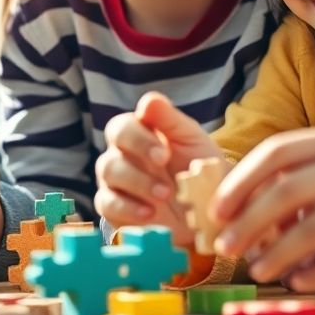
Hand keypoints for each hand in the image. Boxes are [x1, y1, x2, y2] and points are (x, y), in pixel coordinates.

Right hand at [94, 92, 221, 244]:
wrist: (208, 206)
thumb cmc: (197, 166)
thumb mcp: (191, 140)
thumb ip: (170, 119)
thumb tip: (149, 101)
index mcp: (136, 134)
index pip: (121, 128)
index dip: (138, 139)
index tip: (164, 154)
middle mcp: (119, 156)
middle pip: (110, 154)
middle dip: (137, 165)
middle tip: (164, 171)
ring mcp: (114, 183)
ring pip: (108, 176)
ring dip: (137, 184)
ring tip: (165, 195)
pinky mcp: (114, 209)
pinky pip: (107, 205)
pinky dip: (127, 208)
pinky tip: (150, 213)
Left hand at [211, 125, 314, 289]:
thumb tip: (251, 205)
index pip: (278, 152)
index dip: (240, 181)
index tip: (217, 209)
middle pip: (286, 192)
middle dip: (247, 223)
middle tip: (226, 246)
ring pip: (311, 231)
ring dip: (276, 255)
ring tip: (258, 270)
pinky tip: (298, 282)